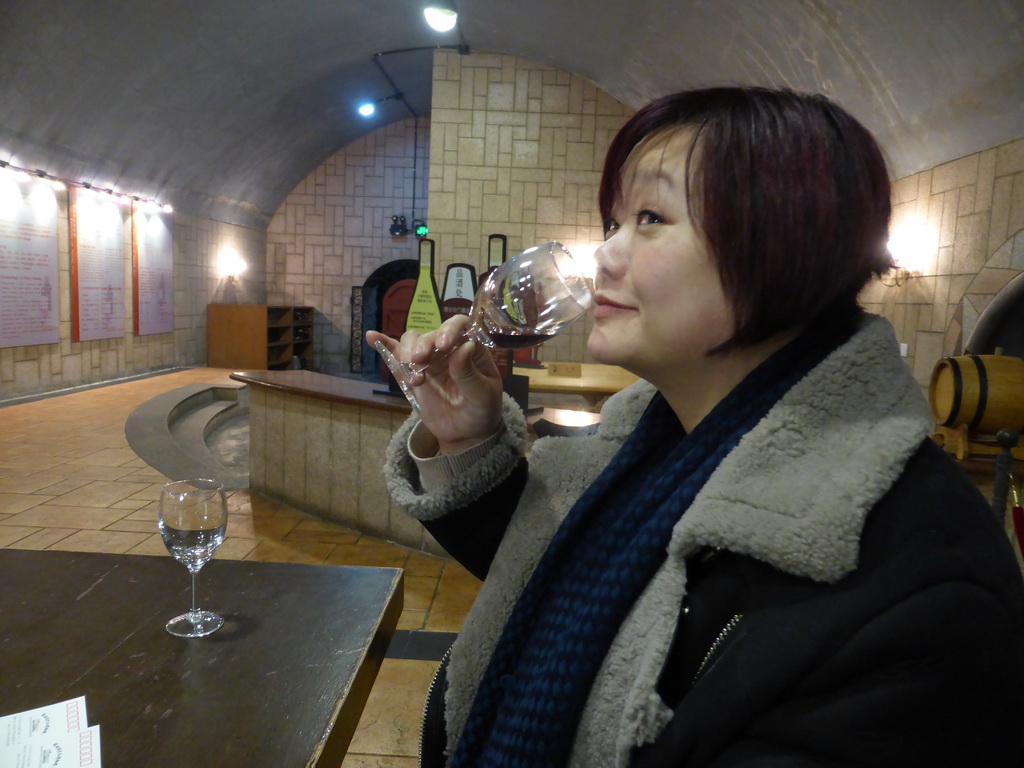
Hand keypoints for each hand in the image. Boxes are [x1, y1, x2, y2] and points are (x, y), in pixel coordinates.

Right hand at [367, 316, 503, 451]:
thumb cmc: (481, 410)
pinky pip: (396, 355)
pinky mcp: (412, 372)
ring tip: (415, 378)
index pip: (460, 326)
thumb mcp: (482, 395)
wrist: (465, 433)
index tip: (443, 345)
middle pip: (431, 334)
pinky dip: (384, 344)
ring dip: (408, 352)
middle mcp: (448, 348)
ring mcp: (429, 359)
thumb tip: (465, 346)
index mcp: (470, 348)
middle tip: (419, 363)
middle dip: (423, 346)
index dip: (449, 329)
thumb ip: (469, 373)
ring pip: (412, 342)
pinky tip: (372, 337)